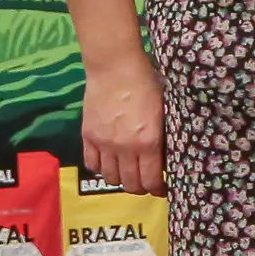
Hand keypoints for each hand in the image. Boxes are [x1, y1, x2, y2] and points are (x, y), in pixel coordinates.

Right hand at [81, 54, 165, 196]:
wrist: (116, 66)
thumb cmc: (148, 83)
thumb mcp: (165, 110)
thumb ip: (163, 136)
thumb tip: (166, 156)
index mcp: (149, 142)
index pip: (151, 180)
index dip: (158, 189)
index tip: (163, 188)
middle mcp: (125, 148)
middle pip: (130, 184)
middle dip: (141, 188)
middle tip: (147, 183)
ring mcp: (104, 144)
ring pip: (111, 178)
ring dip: (121, 180)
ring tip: (128, 173)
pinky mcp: (88, 136)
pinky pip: (92, 164)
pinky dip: (101, 168)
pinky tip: (110, 162)